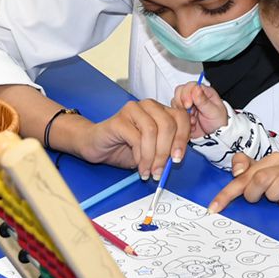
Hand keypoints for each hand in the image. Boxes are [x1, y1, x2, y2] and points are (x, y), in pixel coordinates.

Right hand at [65, 98, 191, 178]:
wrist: (96, 145)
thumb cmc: (124, 146)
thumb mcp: (152, 149)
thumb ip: (166, 149)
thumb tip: (176, 159)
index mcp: (160, 110)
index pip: (181, 118)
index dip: (183, 139)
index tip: (178, 159)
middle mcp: (149, 106)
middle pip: (168, 124)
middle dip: (166, 152)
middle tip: (161, 171)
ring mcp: (133, 110)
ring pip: (153, 131)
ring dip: (153, 156)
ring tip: (148, 171)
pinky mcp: (119, 120)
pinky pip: (136, 138)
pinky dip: (140, 156)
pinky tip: (138, 165)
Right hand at [173, 81, 227, 137]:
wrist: (215, 135)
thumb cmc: (219, 122)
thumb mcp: (214, 111)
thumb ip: (204, 100)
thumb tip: (196, 88)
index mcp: (203, 92)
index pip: (190, 86)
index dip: (186, 94)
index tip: (188, 105)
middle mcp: (194, 96)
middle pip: (179, 92)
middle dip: (182, 104)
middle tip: (190, 113)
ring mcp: (187, 105)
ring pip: (176, 103)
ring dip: (183, 113)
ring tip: (193, 120)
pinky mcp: (182, 114)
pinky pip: (175, 114)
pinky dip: (181, 120)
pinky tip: (191, 125)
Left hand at [209, 152, 278, 220]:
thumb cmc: (278, 194)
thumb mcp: (257, 183)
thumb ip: (243, 172)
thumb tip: (236, 171)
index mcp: (272, 160)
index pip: (244, 173)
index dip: (227, 193)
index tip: (214, 209)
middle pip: (260, 179)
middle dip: (253, 194)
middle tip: (257, 200)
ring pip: (276, 188)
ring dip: (271, 198)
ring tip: (274, 201)